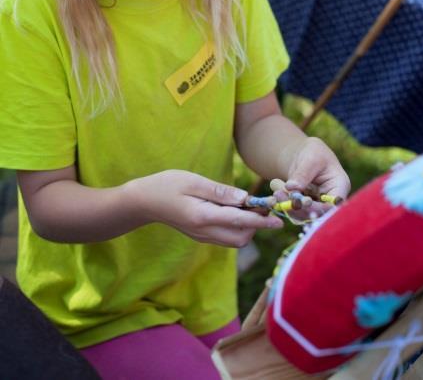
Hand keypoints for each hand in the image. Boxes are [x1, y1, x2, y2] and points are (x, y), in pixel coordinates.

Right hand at [125, 169, 282, 247]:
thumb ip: (220, 191)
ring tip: (250, 207)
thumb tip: (245, 197)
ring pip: (235, 241)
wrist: (144, 202)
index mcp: (203, 216)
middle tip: (262, 205)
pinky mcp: (201, 236)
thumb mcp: (193, 181)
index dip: (261, 221)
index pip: (239, 221)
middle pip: (241, 237)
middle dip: (256, 225)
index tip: (278, 220)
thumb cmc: (166, 185)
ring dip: (248, 227)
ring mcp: (202, 237)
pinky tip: (236, 211)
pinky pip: (226, 238)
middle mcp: (204, 232)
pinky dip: (237, 228)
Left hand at [280, 136, 350, 215]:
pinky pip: (297, 212)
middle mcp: (332, 200)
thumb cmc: (313, 152)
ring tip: (277, 194)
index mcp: (340, 186)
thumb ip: (303, 174)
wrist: (303, 155)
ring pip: (306, 215)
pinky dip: (286, 206)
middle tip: (281, 196)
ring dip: (290, 208)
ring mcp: (319, 206)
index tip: (300, 203)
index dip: (319, 208)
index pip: (334, 204)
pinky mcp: (307, 208)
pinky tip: (277, 196)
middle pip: (319, 213)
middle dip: (299, 208)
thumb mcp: (311, 157)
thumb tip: (292, 188)